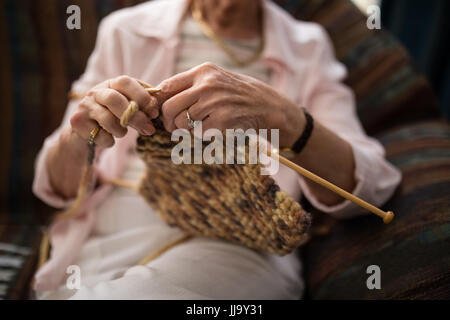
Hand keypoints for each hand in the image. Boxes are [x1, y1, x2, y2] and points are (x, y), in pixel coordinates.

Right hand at [70, 75, 157, 148]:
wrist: (85, 133)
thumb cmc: (112, 118)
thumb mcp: (127, 109)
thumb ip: (141, 107)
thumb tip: (155, 111)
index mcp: (110, 84)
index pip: (125, 81)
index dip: (141, 95)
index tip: (154, 111)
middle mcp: (95, 92)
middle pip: (114, 99)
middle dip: (135, 117)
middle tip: (149, 129)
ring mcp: (84, 106)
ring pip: (107, 119)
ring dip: (121, 131)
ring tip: (122, 132)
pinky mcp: (77, 122)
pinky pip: (99, 135)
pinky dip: (109, 141)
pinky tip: (108, 139)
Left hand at [156, 62, 304, 146]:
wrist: (267, 105)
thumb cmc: (237, 94)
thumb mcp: (215, 79)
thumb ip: (190, 85)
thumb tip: (158, 97)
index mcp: (203, 71)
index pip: (166, 87)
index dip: (159, 103)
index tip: (161, 112)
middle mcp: (207, 85)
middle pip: (169, 108)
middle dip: (168, 122)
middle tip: (173, 127)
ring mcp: (215, 103)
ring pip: (181, 123)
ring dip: (185, 130)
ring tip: (198, 127)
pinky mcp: (222, 121)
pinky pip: (197, 134)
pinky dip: (201, 137)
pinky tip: (212, 131)